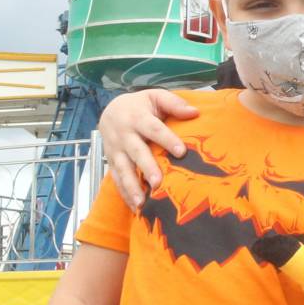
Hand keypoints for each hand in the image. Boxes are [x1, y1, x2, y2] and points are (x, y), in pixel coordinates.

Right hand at [99, 89, 199, 208]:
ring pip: (123, 170)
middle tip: (158, 183)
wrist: (109, 112)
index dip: (167, 140)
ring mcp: (116, 150)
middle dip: (147, 168)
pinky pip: (116, 180)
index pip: (154, 129)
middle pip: (137, 152)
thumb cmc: (139, 105)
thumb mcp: (154, 97)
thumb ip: (173, 103)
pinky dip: (125, 194)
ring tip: (142, 203)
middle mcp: (124, 135)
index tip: (181, 152)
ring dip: (132, 186)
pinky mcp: (111, 163)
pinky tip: (135, 208)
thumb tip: (194, 112)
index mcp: (137, 117)